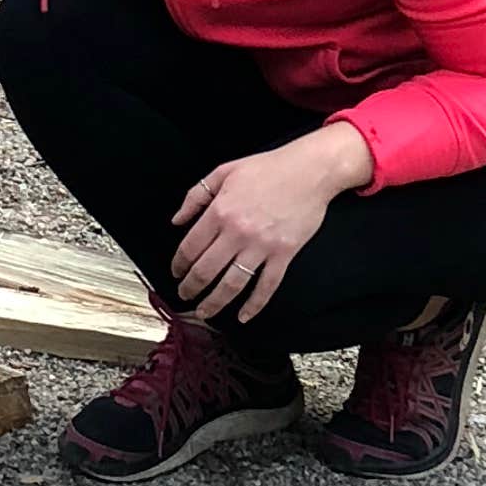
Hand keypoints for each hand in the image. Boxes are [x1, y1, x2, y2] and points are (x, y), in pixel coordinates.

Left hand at [171, 124, 371, 330]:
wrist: (310, 170)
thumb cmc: (268, 168)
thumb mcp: (224, 172)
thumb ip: (196, 196)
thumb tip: (176, 220)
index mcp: (220, 211)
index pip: (190, 248)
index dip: (178, 265)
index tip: (176, 273)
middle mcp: (237, 232)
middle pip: (206, 271)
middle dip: (191, 288)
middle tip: (185, 296)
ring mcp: (261, 246)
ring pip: (232, 285)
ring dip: (214, 303)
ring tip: (204, 312)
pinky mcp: (284, 254)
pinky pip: (266, 286)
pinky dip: (254, 305)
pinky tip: (243, 317)